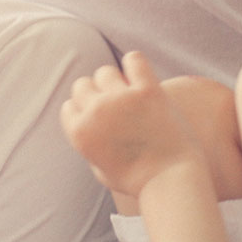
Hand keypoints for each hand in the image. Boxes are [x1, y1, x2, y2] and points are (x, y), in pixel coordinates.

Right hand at [60, 53, 201, 197]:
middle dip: (95, 94)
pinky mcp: (147, 90)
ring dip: (114, 81)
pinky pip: (134, 60)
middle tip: (114, 105)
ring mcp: (121, 98)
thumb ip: (90, 146)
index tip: (100, 118)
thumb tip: (90, 125)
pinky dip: (134, 63)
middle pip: (82, 85)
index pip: (69, 106)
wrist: (171, 180)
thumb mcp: (100, 171)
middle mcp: (95, 111)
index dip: (84, 111)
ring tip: (129, 93)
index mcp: (80, 133)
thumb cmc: (139, 181)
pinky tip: (140, 74)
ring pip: (105, 72)